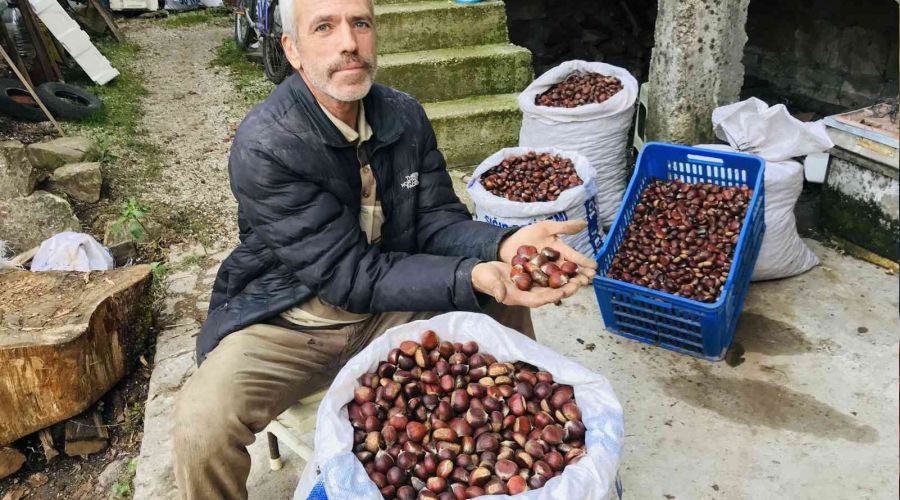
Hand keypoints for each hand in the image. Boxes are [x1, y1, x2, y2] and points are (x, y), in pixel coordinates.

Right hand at [471, 261, 586, 307]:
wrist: (483, 272)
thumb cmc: (483, 277)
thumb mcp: (488, 281)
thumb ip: (495, 288)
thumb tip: (501, 296)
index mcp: (517, 297)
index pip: (537, 299)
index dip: (550, 297)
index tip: (562, 292)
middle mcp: (527, 293)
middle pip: (549, 293)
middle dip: (565, 289)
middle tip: (580, 283)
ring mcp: (530, 285)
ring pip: (552, 285)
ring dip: (567, 281)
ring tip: (581, 276)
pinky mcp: (532, 276)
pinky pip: (548, 275)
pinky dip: (559, 272)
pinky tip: (570, 266)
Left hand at [498, 220, 597, 280]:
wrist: (508, 243)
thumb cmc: (528, 234)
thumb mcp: (546, 228)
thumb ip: (564, 227)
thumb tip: (584, 223)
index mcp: (561, 252)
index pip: (575, 258)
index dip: (584, 262)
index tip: (595, 267)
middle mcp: (556, 265)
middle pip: (570, 272)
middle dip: (580, 276)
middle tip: (588, 280)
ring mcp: (546, 274)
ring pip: (560, 281)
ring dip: (569, 284)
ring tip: (577, 287)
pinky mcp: (535, 281)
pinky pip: (544, 286)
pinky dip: (552, 289)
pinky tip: (559, 293)